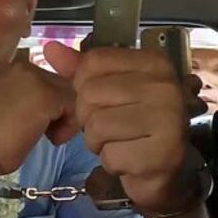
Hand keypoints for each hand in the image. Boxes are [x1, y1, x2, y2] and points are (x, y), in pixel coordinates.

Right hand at [0, 50, 77, 178]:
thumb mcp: (2, 111)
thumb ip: (20, 99)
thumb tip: (42, 107)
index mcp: (7, 65)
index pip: (43, 79)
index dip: (46, 103)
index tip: (36, 124)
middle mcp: (20, 64)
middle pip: (59, 83)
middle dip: (57, 108)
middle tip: (44, 132)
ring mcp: (33, 77)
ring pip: (68, 93)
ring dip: (63, 117)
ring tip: (47, 136)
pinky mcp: (45, 95)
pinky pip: (73, 106)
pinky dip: (68, 126)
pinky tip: (51, 140)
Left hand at [44, 41, 194, 212]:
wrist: (162, 169)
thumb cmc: (132, 123)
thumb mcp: (109, 89)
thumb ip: (80, 69)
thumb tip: (50, 48)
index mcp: (153, 63)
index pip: (93, 62)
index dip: (83, 84)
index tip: (100, 98)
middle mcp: (164, 86)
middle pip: (90, 94)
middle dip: (89, 116)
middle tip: (111, 126)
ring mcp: (167, 119)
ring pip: (96, 125)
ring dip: (98, 141)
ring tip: (118, 141)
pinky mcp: (162, 153)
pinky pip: (110, 155)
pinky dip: (112, 162)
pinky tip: (129, 159)